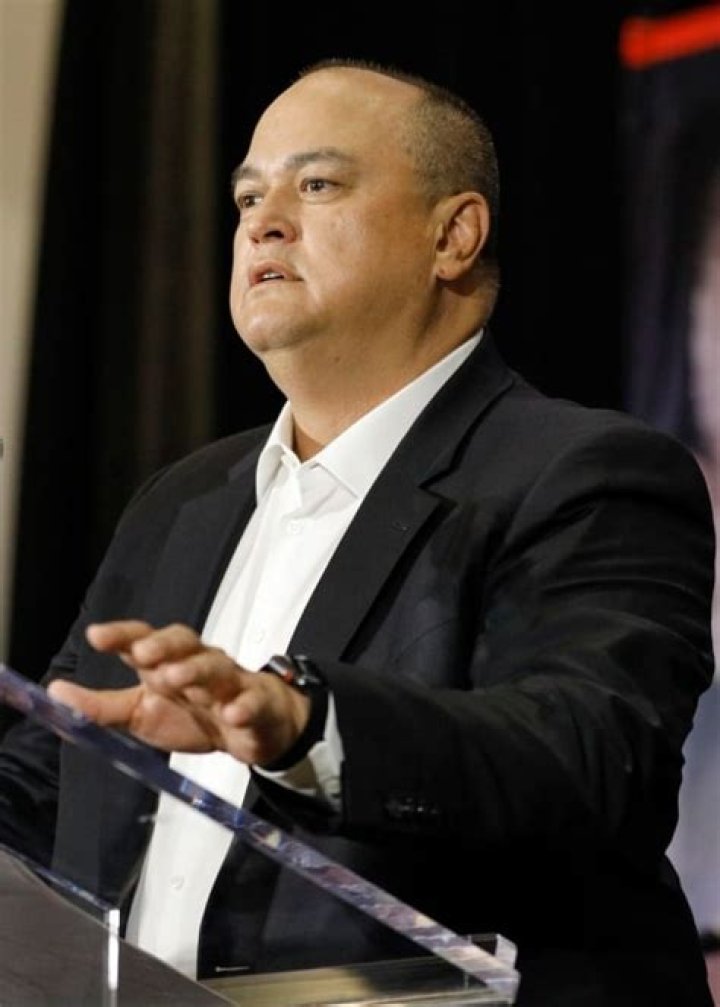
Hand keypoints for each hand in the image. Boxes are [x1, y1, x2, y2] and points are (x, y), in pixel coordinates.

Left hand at [47, 621, 310, 765]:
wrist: (252, 729)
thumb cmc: (193, 714)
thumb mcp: (141, 713)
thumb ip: (101, 707)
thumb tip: (53, 690)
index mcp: (166, 662)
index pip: (143, 639)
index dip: (122, 635)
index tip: (96, 636)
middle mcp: (198, 662)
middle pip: (184, 642)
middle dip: (163, 645)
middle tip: (142, 654)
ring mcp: (229, 682)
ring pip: (215, 667)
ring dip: (196, 670)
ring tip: (176, 678)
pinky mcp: (256, 705)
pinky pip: (251, 702)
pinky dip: (243, 706)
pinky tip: (232, 713)